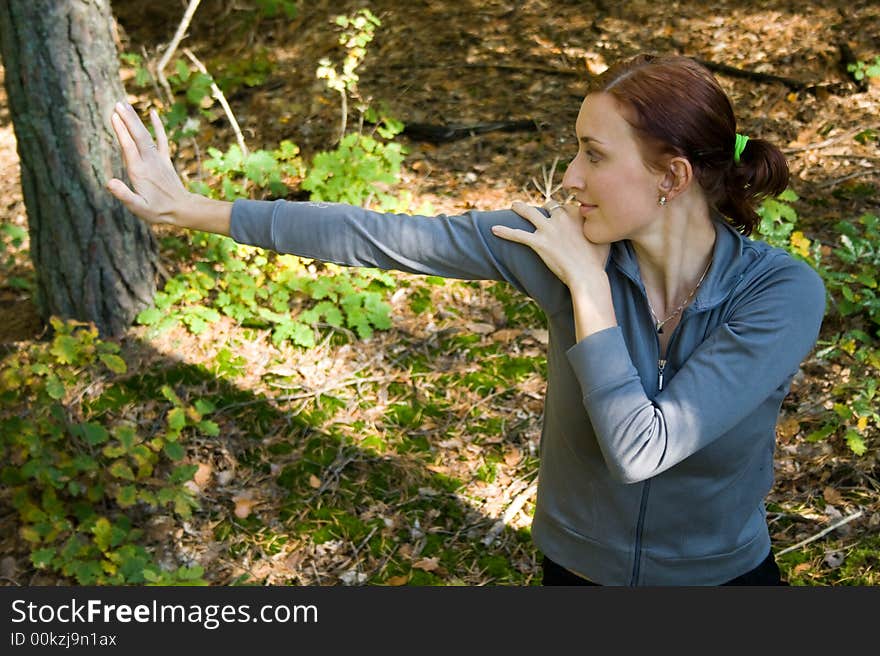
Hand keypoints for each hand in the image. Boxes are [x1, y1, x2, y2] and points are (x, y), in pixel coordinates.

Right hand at [106, 102, 189, 225]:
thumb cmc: (158, 211)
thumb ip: (124, 195)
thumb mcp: (138, 208)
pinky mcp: (165, 160)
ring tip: (124, 104)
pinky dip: (158, 126)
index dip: (121, 131)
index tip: (113, 116)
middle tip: (117, 104)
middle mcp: (149, 162)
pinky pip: (162, 139)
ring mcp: (159, 159)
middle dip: (128, 120)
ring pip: (146, 135)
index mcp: (139, 172)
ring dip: (136, 119)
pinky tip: (154, 112)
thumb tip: (109, 182)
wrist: (183, 209)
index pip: (128, 147)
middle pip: (138, 136)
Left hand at [491, 200, 610, 289]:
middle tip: (538, 209)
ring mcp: (548, 229)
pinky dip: (505, 231)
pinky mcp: (538, 242)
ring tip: (514, 205)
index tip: (563, 216)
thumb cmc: (597, 261)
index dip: (564, 212)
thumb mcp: (605, 239)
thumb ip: (601, 228)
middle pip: (549, 206)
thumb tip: (606, 225)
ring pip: (530, 213)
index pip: (567, 206)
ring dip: (520, 208)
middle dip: (544, 208)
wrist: (587, 275)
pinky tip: (493, 229)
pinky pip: (518, 235)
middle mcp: (562, 218)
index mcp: (577, 214)